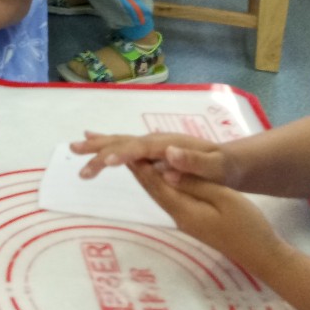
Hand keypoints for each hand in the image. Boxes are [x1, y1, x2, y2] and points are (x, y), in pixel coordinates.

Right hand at [71, 130, 236, 186]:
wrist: (234, 161)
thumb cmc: (227, 168)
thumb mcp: (218, 168)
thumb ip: (194, 162)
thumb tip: (168, 154)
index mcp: (169, 145)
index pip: (140, 149)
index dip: (122, 154)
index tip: (106, 163)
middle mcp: (158, 140)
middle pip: (124, 142)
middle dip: (99, 149)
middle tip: (75, 156)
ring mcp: (155, 144)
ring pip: (121, 142)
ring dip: (98, 145)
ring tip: (74, 146)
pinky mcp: (154, 150)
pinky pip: (126, 146)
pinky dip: (108, 143)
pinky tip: (96, 141)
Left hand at [130, 160, 280, 270]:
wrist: (263, 256)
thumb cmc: (248, 226)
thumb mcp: (225, 199)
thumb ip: (195, 183)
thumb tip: (166, 168)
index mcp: (184, 209)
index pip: (155, 183)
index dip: (139, 164)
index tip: (123, 145)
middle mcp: (178, 216)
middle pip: (152, 189)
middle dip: (136, 169)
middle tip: (119, 148)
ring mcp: (185, 221)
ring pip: (159, 194)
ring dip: (146, 176)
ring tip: (133, 156)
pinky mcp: (193, 222)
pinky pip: (169, 199)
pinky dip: (159, 184)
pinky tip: (159, 175)